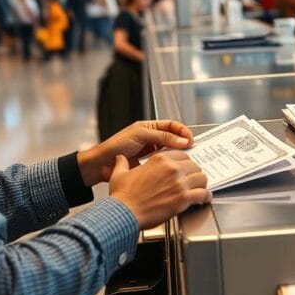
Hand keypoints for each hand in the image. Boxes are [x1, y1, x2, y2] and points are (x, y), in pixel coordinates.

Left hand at [78, 120, 194, 185]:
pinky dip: (170, 166)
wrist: (101, 164)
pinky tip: (174, 169)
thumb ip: (162, 137)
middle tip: (192, 150)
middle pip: (173, 139)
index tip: (190, 139)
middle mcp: (151, 139)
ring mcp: (150, 153)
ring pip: (169, 152)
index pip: (172, 126)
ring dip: (177, 155)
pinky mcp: (148, 165)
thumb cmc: (116, 146)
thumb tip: (182, 141)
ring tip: (185, 160)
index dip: (183, 131)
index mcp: (149, 128)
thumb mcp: (141, 136)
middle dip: (183, 143)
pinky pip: (163, 164)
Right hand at [110, 151, 209, 228]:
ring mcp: (179, 183)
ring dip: (201, 184)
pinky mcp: (183, 198)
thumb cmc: (123, 196)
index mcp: (159, 159)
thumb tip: (120, 159)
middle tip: (193, 179)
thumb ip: (122, 164)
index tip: (185, 167)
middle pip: (194, 165)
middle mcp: (172, 168)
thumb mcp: (119, 174)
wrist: (125, 213)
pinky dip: (205, 197)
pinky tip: (204, 198)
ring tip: (200, 188)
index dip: (185, 162)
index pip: (182, 155)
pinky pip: (203, 194)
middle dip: (194, 173)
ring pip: (201, 178)